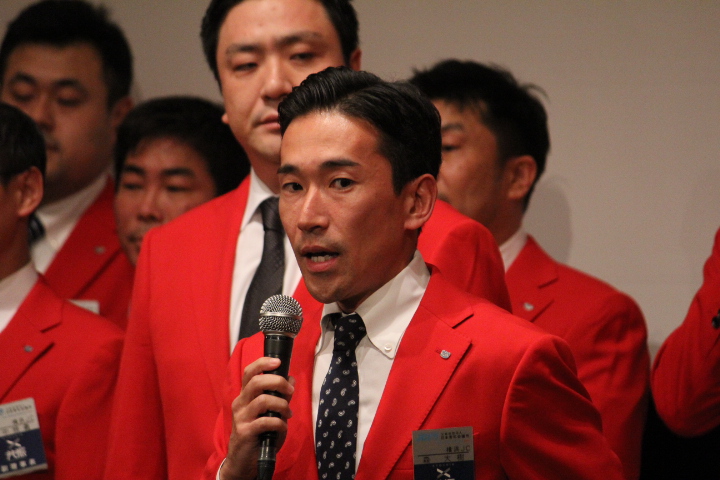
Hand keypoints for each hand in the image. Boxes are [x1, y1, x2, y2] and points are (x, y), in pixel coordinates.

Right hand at [220, 357, 294, 479]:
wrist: (245, 461)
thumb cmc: (259, 434)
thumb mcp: (271, 413)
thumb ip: (280, 397)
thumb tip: (292, 379)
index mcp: (245, 396)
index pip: (249, 372)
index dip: (262, 363)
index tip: (278, 361)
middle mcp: (240, 403)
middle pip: (256, 382)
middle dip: (277, 382)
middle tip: (290, 390)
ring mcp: (241, 418)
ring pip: (262, 400)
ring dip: (281, 404)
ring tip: (288, 413)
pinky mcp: (245, 432)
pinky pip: (265, 421)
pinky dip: (279, 423)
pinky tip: (282, 427)